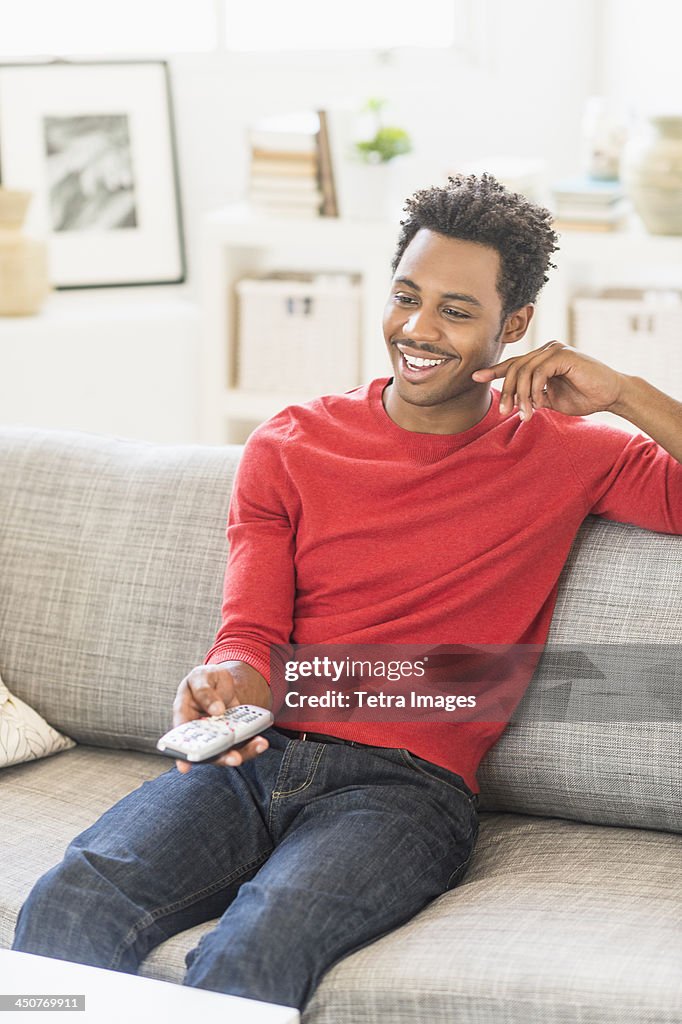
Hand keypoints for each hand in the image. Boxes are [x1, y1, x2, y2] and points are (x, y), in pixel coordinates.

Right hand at [172, 662, 271, 773]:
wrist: (221, 679)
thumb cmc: (204, 679)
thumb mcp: (200, 676)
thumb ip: (204, 691)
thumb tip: (216, 710)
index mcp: (183, 716)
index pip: (179, 738)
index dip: (181, 754)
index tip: (185, 767)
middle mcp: (200, 731)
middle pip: (207, 751)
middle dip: (221, 757)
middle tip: (235, 758)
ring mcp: (217, 735)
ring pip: (226, 751)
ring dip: (243, 752)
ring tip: (259, 745)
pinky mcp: (233, 734)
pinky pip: (241, 743)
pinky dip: (251, 744)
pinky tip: (261, 741)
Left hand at [472, 341, 625, 420]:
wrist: (612, 395)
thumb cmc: (584, 397)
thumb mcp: (551, 399)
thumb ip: (534, 396)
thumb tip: (515, 402)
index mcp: (542, 359)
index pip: (514, 364)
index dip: (494, 370)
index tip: (475, 377)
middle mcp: (547, 350)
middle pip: (515, 368)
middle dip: (508, 392)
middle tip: (505, 412)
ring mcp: (555, 350)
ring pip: (524, 371)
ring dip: (522, 396)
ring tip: (526, 414)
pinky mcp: (563, 355)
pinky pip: (538, 372)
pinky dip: (535, 390)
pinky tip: (540, 403)